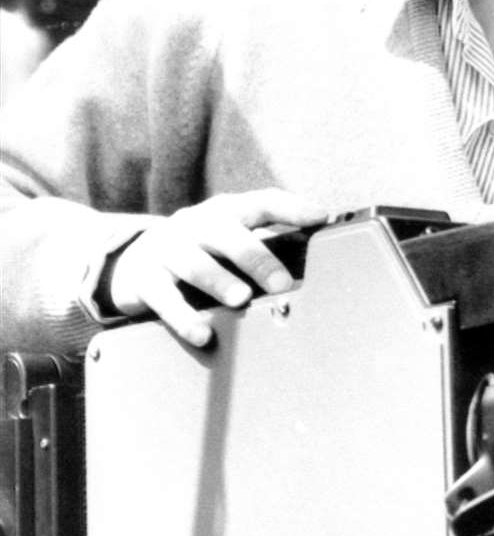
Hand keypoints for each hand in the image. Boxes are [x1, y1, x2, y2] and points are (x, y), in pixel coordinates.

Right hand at [104, 189, 326, 346]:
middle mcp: (195, 224)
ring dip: (219, 280)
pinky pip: (164, 298)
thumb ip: (263, 244)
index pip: (261, 202)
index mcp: (224, 212)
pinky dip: (184, 317)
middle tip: (280, 283)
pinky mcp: (145, 279)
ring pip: (194, 263)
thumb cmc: (197, 251)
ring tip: (240, 299)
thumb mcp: (227, 239)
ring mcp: (167, 249)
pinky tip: (203, 334)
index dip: (292, 207)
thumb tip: (311, 260)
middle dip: (256, 257)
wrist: (130, 263)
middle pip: (227, 234)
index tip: (321, 217)